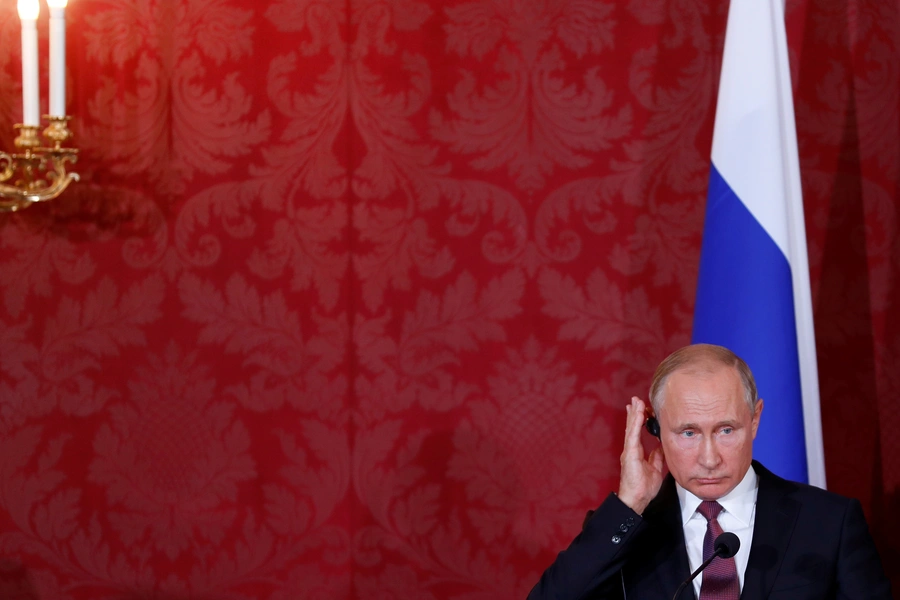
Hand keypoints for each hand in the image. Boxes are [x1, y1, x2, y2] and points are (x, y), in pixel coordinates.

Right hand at [617, 396, 664, 513]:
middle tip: (637, 400)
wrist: (636, 499)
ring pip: (631, 428)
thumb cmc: (643, 488)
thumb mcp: (654, 469)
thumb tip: (661, 447)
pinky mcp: (630, 455)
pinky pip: (633, 436)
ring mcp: (629, 451)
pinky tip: (639, 414)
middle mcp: (630, 450)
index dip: (639, 420)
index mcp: (635, 453)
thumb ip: (656, 457)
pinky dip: (635, 424)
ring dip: (634, 414)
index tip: (643, 409)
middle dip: (635, 413)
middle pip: (632, 427)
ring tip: (636, 402)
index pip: (637, 432)